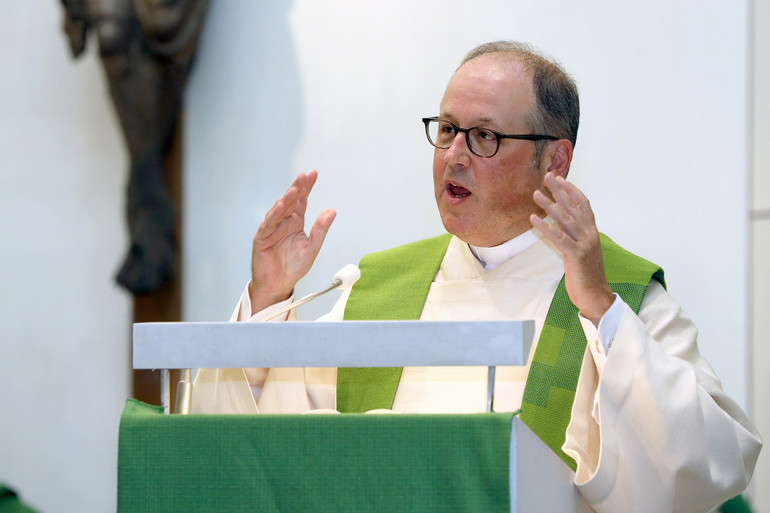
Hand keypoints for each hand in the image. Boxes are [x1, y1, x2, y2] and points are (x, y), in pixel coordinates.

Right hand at [249, 171, 335, 314]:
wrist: (279, 285)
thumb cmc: (293, 267)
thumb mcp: (312, 247)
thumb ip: (321, 229)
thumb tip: (332, 211)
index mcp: (295, 222)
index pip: (301, 201)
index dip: (307, 187)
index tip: (314, 174)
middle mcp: (283, 222)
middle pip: (290, 201)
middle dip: (297, 187)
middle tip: (304, 175)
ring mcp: (271, 229)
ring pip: (278, 210)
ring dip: (286, 199)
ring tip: (295, 189)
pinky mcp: (262, 238)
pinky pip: (268, 225)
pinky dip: (274, 215)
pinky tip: (281, 206)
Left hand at [530, 172, 613, 325]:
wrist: (595, 295)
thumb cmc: (586, 274)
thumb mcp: (580, 250)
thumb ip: (573, 235)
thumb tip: (559, 223)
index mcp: (592, 232)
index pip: (583, 204)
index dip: (571, 190)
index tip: (559, 178)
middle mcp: (590, 234)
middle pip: (573, 207)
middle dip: (559, 191)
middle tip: (547, 176)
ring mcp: (585, 244)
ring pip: (565, 219)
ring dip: (549, 205)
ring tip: (536, 193)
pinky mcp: (577, 255)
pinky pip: (559, 237)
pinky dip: (545, 227)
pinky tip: (533, 219)